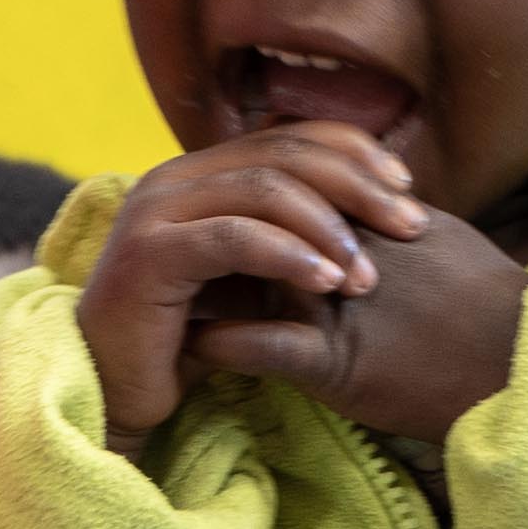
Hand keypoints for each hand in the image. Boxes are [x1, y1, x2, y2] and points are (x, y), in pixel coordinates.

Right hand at [77, 127, 412, 437]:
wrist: (117, 392)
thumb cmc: (191, 338)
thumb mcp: (252, 277)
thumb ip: (291, 235)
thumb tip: (377, 207)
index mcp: (199, 172)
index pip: (290, 136)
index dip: (356, 153)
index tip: (409, 191)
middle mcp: (173, 177)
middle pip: (285, 155)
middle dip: (359, 187)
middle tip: (411, 227)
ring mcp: (155, 210)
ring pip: (264, 190)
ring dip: (330, 229)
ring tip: (367, 275)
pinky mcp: (148, 252)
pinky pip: (234, 237)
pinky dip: (289, 256)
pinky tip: (327, 282)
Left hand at [185, 190, 526, 449]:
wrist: (525, 371)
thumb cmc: (488, 309)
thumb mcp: (438, 240)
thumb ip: (388, 213)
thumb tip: (359, 189)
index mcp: (371, 222)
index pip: (294, 189)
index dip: (243, 192)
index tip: (201, 195)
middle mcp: (348, 254)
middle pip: (260, 225)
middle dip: (211, 229)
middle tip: (156, 233)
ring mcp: (339, 309)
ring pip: (249, 282)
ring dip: (202, 283)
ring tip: (158, 285)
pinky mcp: (337, 365)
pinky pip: (263, 347)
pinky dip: (221, 344)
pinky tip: (187, 345)